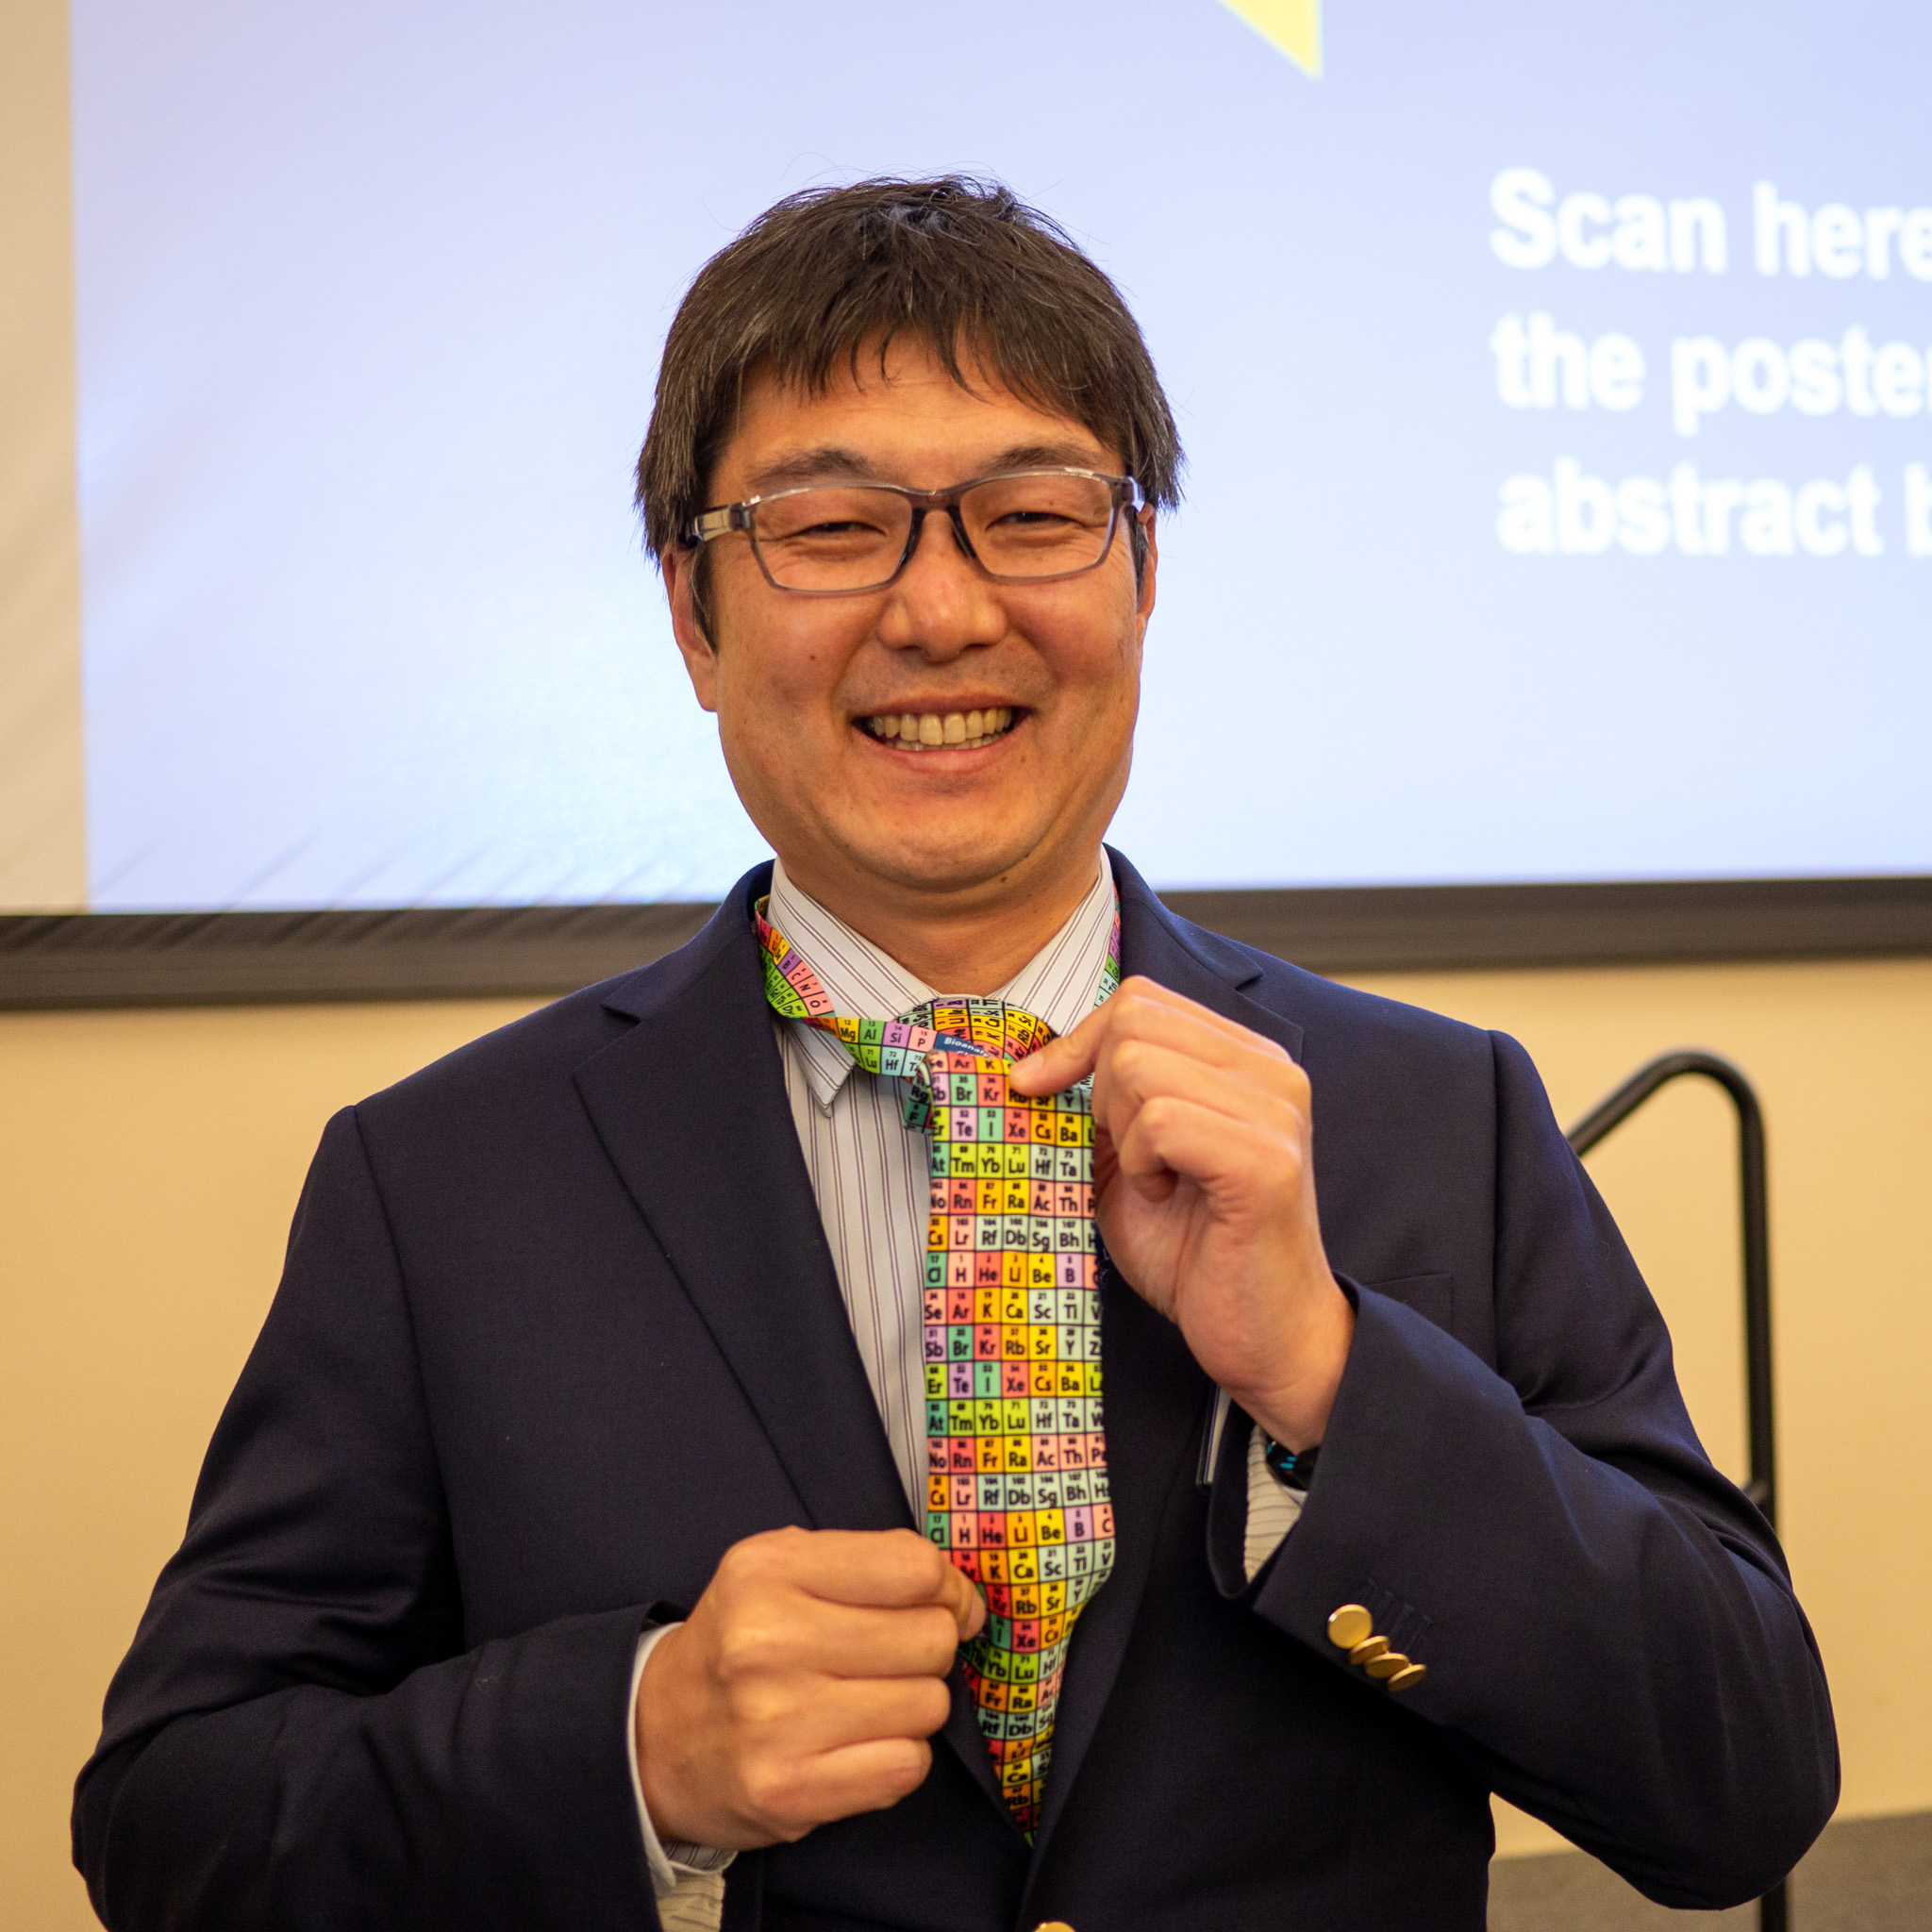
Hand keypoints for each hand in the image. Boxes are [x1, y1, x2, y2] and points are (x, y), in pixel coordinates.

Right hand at [636, 1526, 984, 1848]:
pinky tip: (859, 1746)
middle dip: (930, 1648)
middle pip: (930, 1639)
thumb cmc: (740, 1643)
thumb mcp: (779, 1568)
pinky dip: (898, 1757)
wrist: (655, 1737)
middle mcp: (768, 1641)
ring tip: (867, 1703)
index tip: (944, 1605)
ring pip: (928, 1705)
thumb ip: (869, 1563)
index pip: (913, 1567)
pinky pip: (907, 1766)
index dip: (947, 1589)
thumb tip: (962, 1599)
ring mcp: (777, 1721)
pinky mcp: (789, 1791)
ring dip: (914, 1706)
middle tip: (894, 1658)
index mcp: (769, 1569)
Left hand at [1009, 976, 1353, 1450]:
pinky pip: (1161, 1122)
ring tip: (1159, 1183)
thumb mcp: (1130, 1163)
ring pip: (1138, 1066)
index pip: (1141, 999)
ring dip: (1123, 1136)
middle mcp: (1271, 1071)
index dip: (1076, 1041)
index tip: (1035, 1087)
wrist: (1264, 1338)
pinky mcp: (1266, 1161)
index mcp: (1245, 1059)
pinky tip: (1170, 1197)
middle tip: (1129, 1157)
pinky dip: (1143, 1164)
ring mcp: (1276, 1110)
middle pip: (1134, 1020)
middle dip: (1099, 1091)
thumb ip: (1098, 1107)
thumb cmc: (1196, 1254)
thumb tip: (1029, 1066)